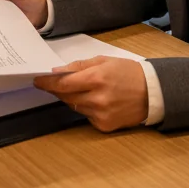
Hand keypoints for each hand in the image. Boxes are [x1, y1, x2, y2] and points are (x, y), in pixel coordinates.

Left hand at [34, 56, 148, 132]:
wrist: (152, 92)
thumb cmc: (128, 72)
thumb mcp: (104, 61)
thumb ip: (79, 66)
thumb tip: (57, 72)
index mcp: (96, 78)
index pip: (63, 83)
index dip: (47, 83)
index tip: (37, 81)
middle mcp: (97, 98)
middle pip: (66, 97)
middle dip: (59, 90)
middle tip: (55, 83)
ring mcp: (100, 114)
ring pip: (75, 107)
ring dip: (72, 98)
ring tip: (82, 89)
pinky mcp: (104, 126)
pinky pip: (86, 116)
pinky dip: (86, 108)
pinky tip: (96, 100)